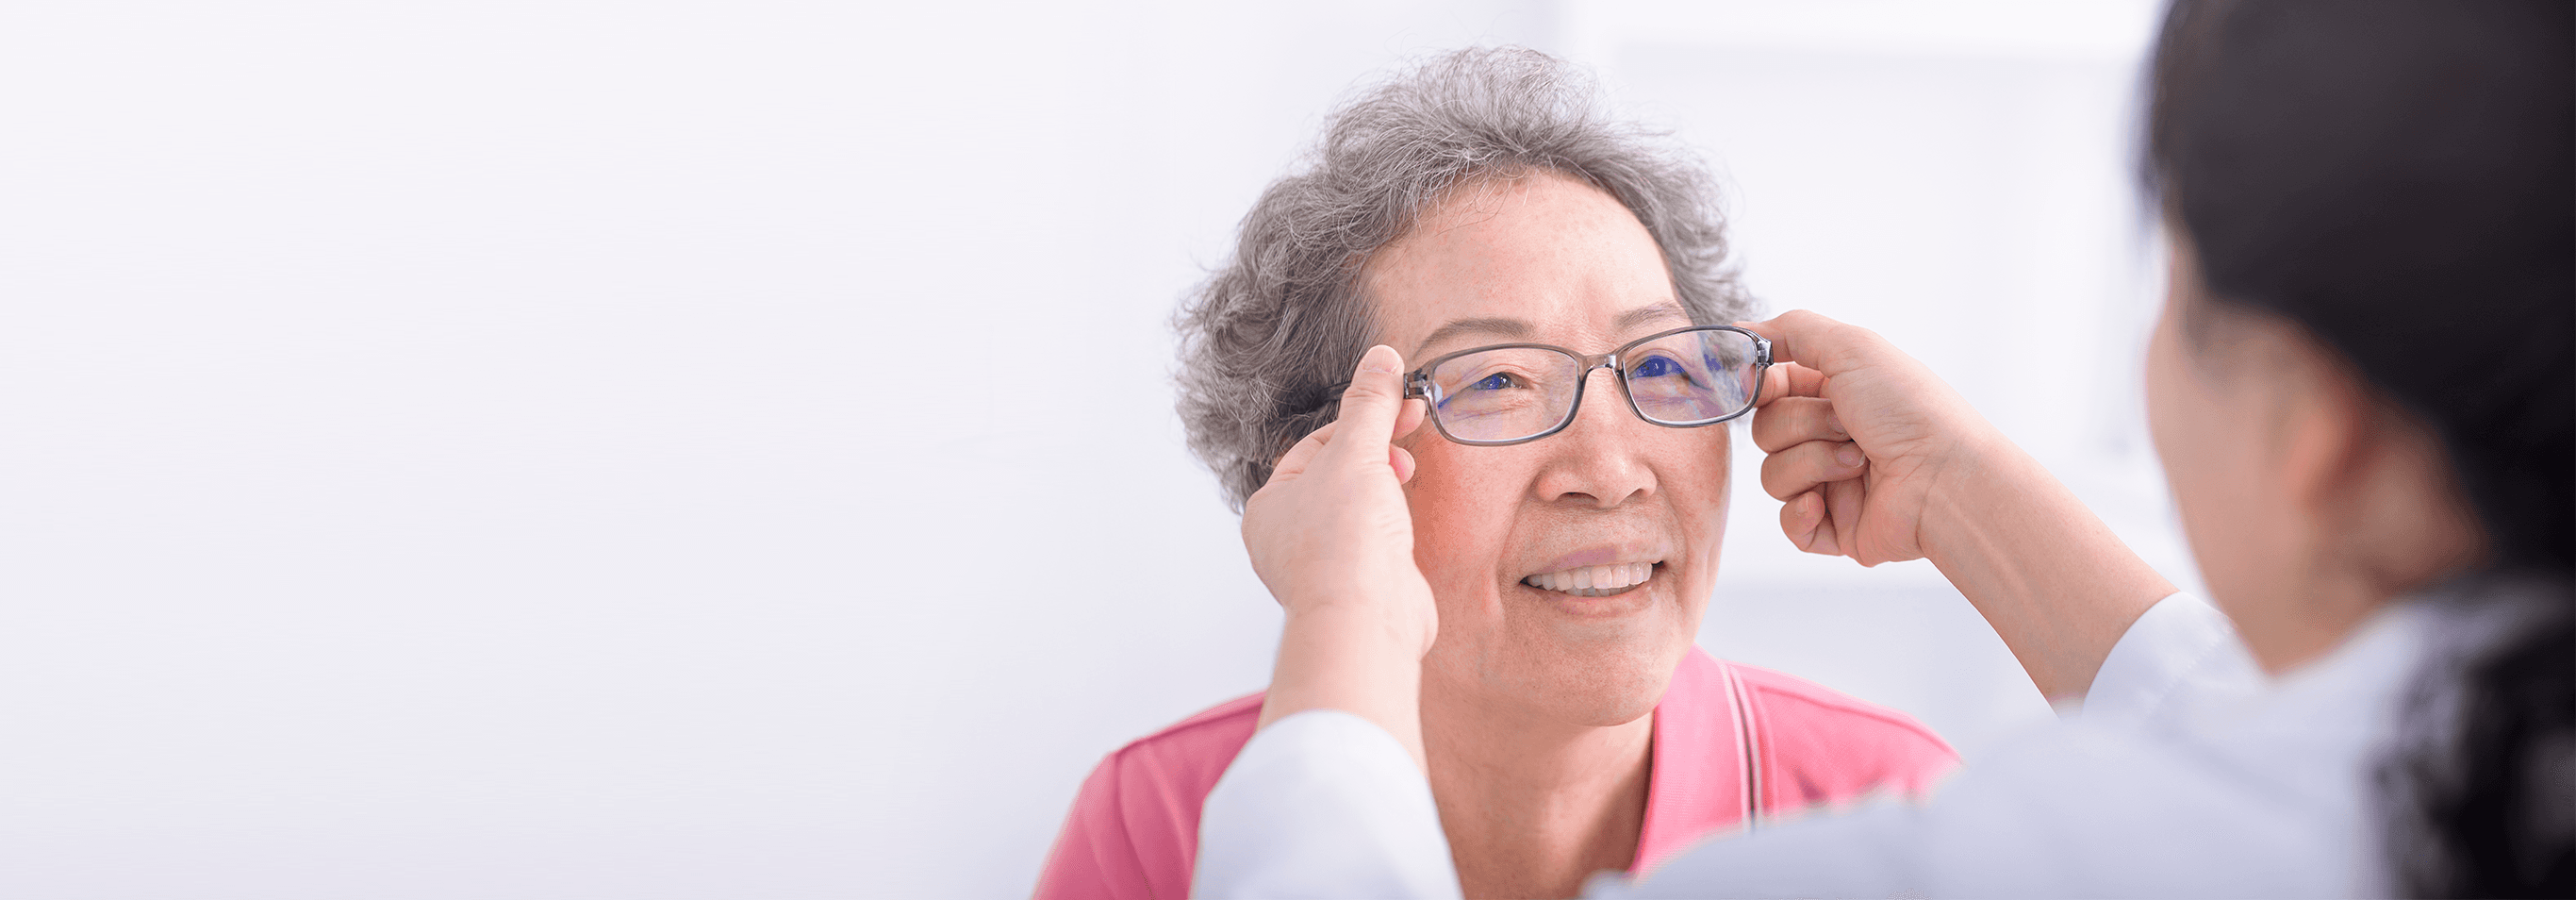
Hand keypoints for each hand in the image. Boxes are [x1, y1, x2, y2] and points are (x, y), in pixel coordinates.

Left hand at [1242, 345, 1437, 763]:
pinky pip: (1375, 544)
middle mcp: (1288, 539)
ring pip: (1358, 511)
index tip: (1401, 406)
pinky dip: (1393, 527)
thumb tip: (1380, 356)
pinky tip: (1407, 524)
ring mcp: (1323, 567)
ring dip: (1385, 490)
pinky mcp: (1358, 589)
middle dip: (1376, 454)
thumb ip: (1370, 405)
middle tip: (1409, 437)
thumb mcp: (1358, 455)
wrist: (1367, 622)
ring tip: (1405, 479)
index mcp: (1269, 507)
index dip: (1362, 421)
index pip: (1316, 445)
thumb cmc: (1344, 545)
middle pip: (1337, 477)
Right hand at [1743, 310, 1994, 565]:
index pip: (1769, 389)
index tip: (1766, 386)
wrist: (1945, 479)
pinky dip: (1802, 512)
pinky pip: (1787, 522)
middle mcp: (1832, 437)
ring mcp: (1831, 484)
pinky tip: (1827, 504)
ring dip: (1812, 464)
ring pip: (1772, 476)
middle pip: (1765, 431)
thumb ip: (1792, 329)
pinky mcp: (1834, 528)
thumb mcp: (1853, 347)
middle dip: (1801, 425)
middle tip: (1846, 425)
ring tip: (1858, 463)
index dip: (1760, 388)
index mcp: (1836, 393)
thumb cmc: (1911, 410)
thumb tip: (1741, 332)